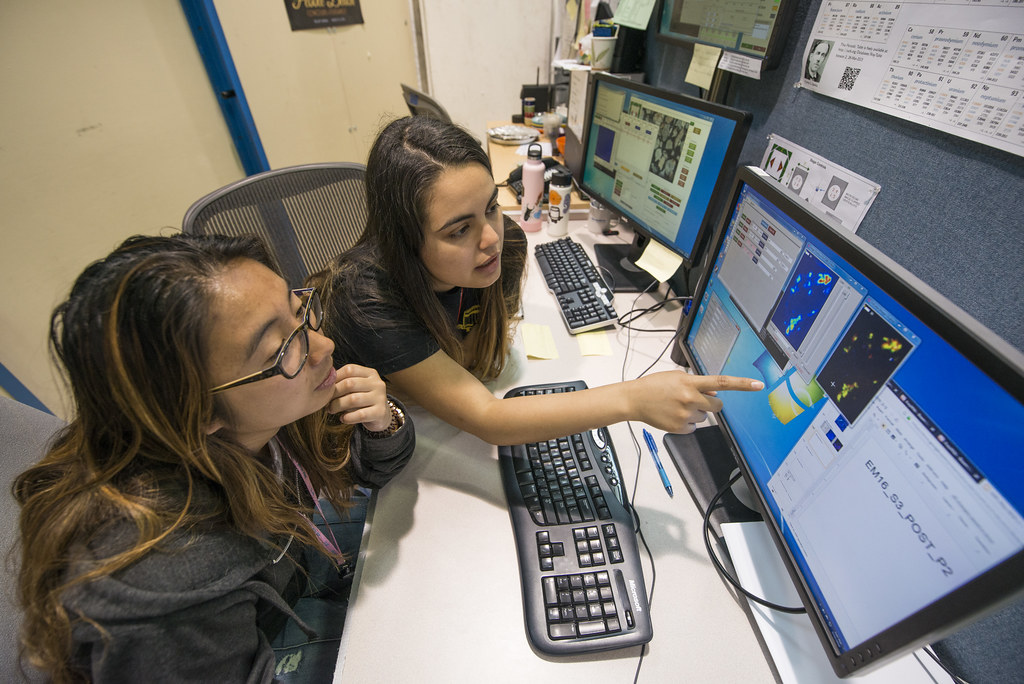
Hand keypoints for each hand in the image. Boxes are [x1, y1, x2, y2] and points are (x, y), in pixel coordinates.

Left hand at [326, 364, 390, 430]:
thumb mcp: (356, 387)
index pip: (350, 369)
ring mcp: (380, 397)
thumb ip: (343, 382)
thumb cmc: (362, 399)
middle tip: (326, 402)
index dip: (335, 378)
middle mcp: (377, 383)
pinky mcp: (380, 412)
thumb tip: (322, 383)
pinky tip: (342, 419)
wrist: (381, 415)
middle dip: (334, 393)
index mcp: (370, 373)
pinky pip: (360, 415)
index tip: (326, 388)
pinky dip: (348, 418)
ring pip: (353, 399)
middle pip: (350, 383)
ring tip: (331, 410)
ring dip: (338, 406)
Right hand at [627, 371, 762, 433]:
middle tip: (695, 400)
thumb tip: (714, 392)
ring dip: (696, 413)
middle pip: (717, 406)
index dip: (742, 384)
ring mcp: (685, 415)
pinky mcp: (679, 428)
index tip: (758, 385)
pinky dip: (687, 423)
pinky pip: (694, 428)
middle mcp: (690, 399)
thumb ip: (697, 383)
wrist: (635, 399)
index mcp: (691, 383)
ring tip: (677, 406)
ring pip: (704, 417)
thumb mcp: (677, 377)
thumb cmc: (654, 385)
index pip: (722, 383)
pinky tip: (673, 415)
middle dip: (711, 404)